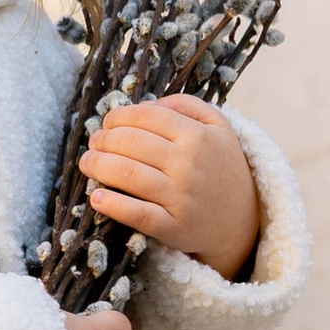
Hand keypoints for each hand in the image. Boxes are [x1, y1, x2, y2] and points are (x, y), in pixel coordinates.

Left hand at [84, 94, 260, 278]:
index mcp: (198, 135)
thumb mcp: (218, 128)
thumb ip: (187, 106)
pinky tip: (97, 197)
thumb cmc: (222, 169)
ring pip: (127, 174)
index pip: (146, 115)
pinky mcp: (173, 227)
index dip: (119, 116)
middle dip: (103, 139)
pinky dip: (112, 205)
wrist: (242, 222)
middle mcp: (189, 164)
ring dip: (97, 166)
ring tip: (88, 164)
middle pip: (130, 142)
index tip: (108, 123)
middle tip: (95, 143)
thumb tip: (147, 102)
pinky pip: (136, 214)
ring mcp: (181, 197)